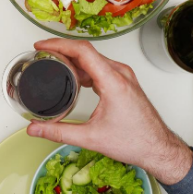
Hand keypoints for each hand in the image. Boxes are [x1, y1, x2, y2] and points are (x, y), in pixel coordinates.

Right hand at [25, 39, 192, 185]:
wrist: (158, 149)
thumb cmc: (134, 142)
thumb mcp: (91, 138)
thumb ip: (58, 133)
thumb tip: (34, 129)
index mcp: (113, 81)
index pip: (83, 51)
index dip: (59, 44)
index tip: (42, 46)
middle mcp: (120, 74)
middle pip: (86, 51)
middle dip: (61, 50)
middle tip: (42, 55)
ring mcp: (124, 76)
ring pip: (94, 58)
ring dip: (73, 59)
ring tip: (54, 64)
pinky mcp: (124, 81)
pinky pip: (101, 66)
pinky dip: (84, 67)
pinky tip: (74, 77)